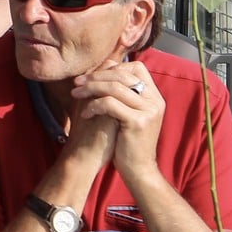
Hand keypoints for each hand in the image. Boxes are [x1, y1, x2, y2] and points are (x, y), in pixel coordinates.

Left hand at [72, 62, 164, 183]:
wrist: (137, 168)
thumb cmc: (126, 139)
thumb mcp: (125, 111)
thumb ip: (120, 90)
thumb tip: (106, 63)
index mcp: (154, 96)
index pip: (135, 67)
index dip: (112, 67)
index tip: (91, 76)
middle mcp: (155, 100)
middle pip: (122, 74)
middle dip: (95, 76)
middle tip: (76, 83)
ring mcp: (149, 111)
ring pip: (114, 87)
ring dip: (90, 89)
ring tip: (75, 95)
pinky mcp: (138, 122)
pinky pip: (110, 104)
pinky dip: (94, 105)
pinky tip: (85, 113)